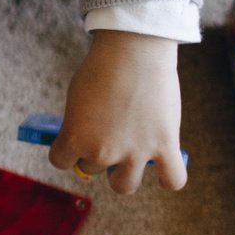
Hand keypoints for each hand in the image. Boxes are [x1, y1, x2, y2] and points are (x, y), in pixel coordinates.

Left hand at [47, 30, 187, 194]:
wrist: (134, 49)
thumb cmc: (102, 67)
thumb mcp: (76, 98)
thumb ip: (78, 125)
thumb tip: (83, 144)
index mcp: (75, 138)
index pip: (61, 161)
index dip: (67, 150)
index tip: (76, 139)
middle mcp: (103, 152)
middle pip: (92, 169)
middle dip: (97, 155)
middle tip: (109, 133)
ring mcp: (135, 152)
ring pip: (124, 185)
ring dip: (124, 174)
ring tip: (130, 156)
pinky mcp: (165, 146)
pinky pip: (173, 180)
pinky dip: (171, 179)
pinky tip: (164, 168)